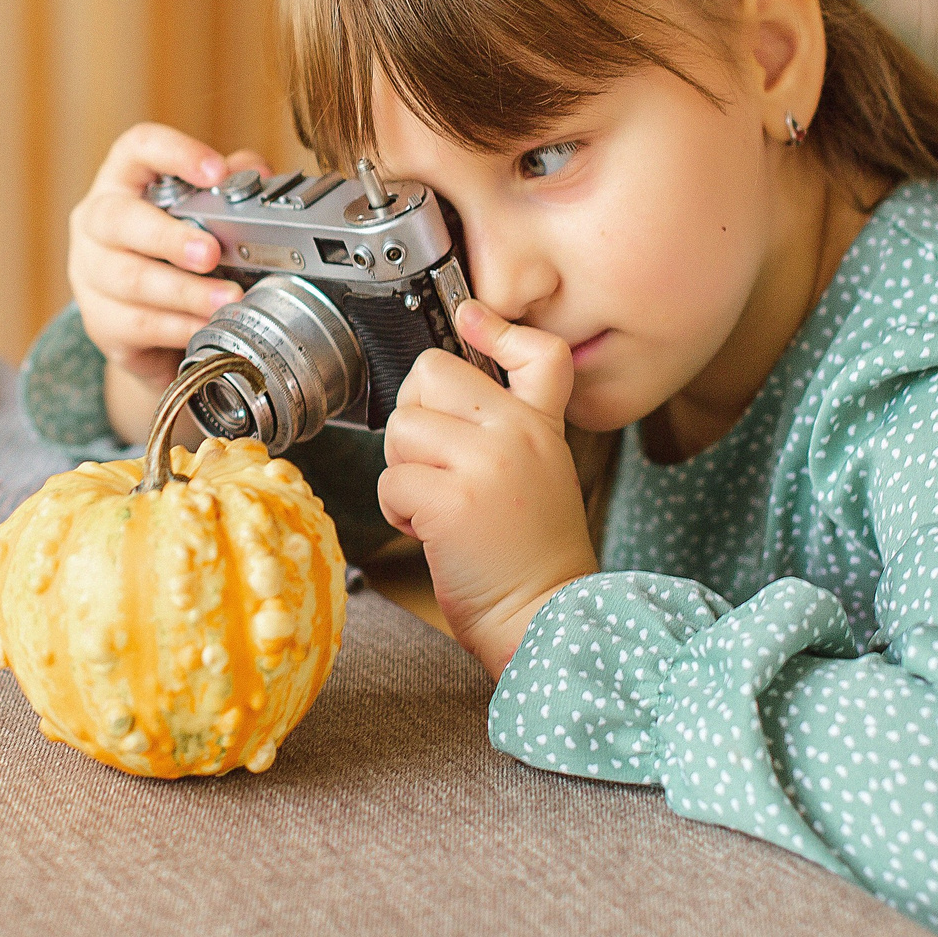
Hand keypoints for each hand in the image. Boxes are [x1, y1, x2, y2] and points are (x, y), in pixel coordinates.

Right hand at [68, 124, 268, 393]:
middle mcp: (97, 222)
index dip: (176, 154)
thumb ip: (230, 187)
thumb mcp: (202, 213)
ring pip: (131, 279)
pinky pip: (137, 324)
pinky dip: (178, 326)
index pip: (139, 148)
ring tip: (226, 298)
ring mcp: (90, 273)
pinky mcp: (99, 321)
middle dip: (169, 237)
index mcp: (124, 180)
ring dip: (184, 291)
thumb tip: (257, 173)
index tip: (216, 172)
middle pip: (119, 219)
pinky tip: (207, 325)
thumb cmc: (176, 254)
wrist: (148, 323)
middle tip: (212, 252)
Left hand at [379, 300, 597, 677]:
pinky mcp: (452, 501)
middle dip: (415, 419)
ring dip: (401, 469)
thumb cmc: (530, 558)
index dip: (496, 328)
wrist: (545, 618)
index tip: (470, 318)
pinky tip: (430, 532)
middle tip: (434, 466)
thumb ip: (507, 428)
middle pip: (431, 374)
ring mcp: (487, 463)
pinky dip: (397, 511)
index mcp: (541, 425)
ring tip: (434, 504)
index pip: (538, 351)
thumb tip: (435, 398)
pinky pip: (391, 480)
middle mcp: (518, 433)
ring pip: (402, 427)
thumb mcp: (542, 474)